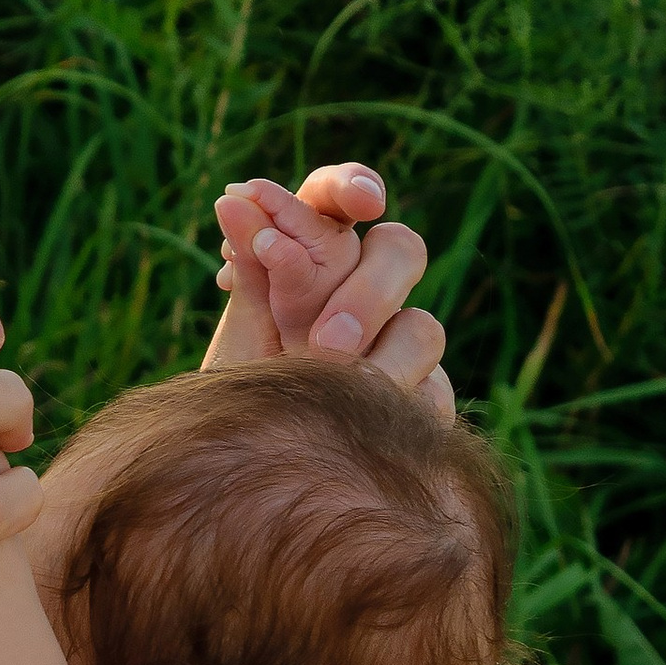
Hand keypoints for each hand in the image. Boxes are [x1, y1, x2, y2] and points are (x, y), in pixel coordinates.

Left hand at [205, 163, 450, 416]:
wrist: (255, 478)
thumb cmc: (247, 396)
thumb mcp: (243, 334)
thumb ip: (253, 272)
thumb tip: (234, 198)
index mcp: (314, 255)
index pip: (337, 199)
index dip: (352, 186)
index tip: (362, 201)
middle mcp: (366, 290)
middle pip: (399, 251)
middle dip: (367, 293)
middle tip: (323, 344)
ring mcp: (400, 343)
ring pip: (422, 327)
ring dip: (380, 363)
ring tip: (333, 396)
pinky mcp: (422, 397)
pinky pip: (431, 394)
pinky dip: (395, 409)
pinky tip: (359, 433)